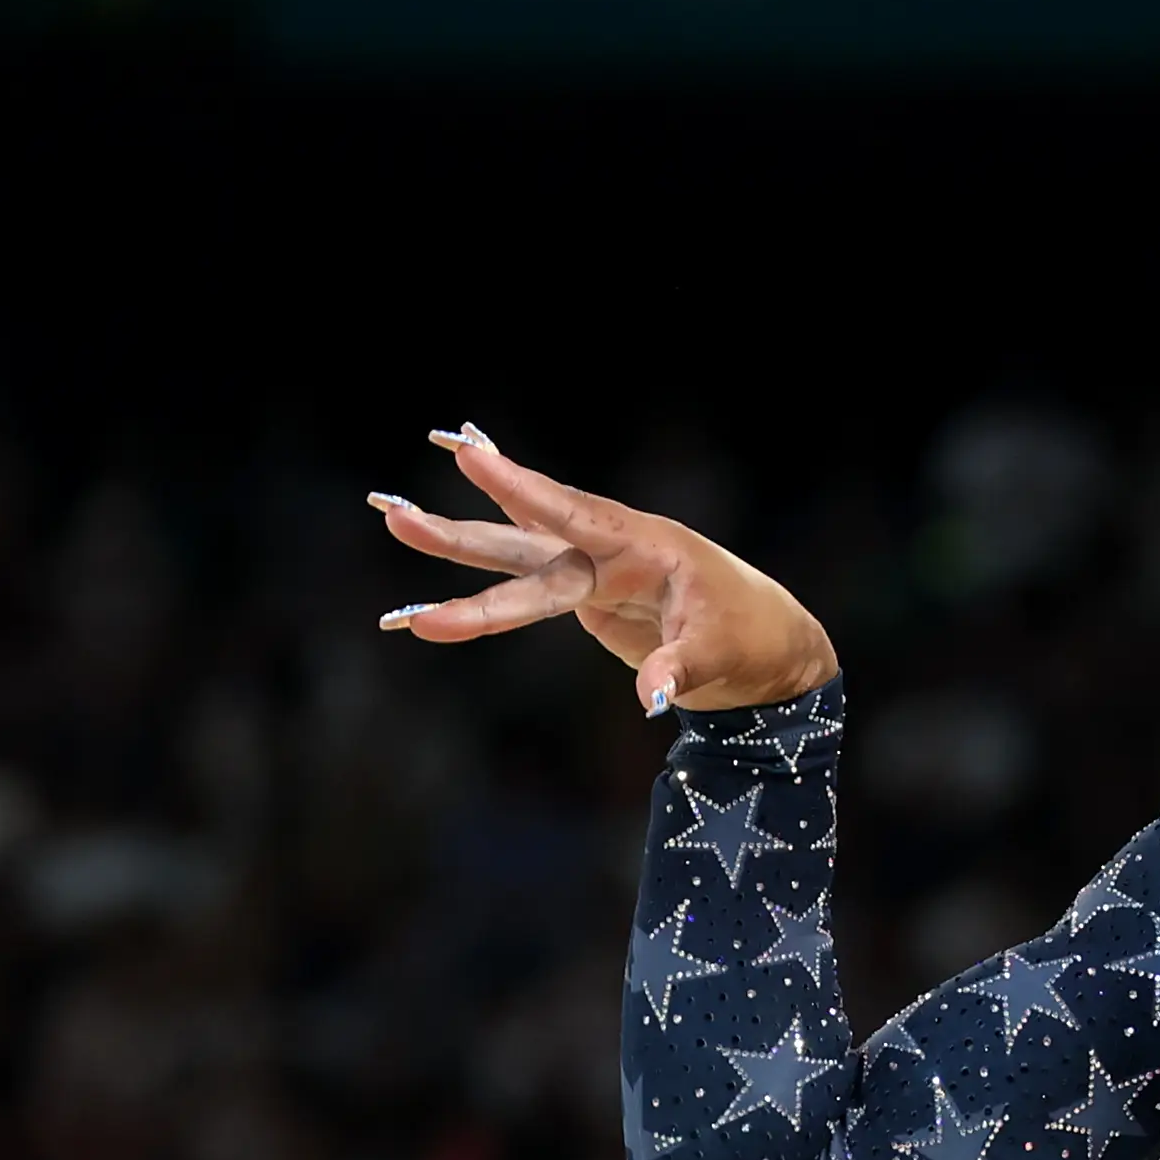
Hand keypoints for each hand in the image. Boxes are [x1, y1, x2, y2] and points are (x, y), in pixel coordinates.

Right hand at [370, 423, 838, 714]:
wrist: (767, 646)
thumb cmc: (751, 640)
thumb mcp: (721, 657)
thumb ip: (681, 671)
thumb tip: (652, 703)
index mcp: (644, 547)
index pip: (573, 515)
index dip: (522, 490)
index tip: (470, 456)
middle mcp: (609, 551)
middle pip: (524, 540)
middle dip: (459, 533)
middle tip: (391, 512)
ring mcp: (593, 572)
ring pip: (513, 559)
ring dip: (456, 548)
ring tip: (393, 519)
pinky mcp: (584, 595)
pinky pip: (524, 584)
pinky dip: (482, 583)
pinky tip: (443, 556)